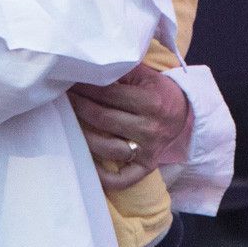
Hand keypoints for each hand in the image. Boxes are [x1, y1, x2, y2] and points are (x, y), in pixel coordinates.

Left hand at [69, 65, 193, 190]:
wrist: (186, 114)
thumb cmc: (158, 91)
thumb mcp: (144, 75)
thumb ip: (119, 71)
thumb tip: (87, 68)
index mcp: (150, 102)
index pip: (107, 95)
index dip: (84, 88)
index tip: (68, 81)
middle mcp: (150, 128)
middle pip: (103, 119)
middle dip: (78, 106)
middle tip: (62, 97)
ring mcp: (148, 150)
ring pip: (107, 148)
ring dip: (83, 136)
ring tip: (68, 122)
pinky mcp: (147, 166)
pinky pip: (124, 178)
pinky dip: (104, 177)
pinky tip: (87, 164)